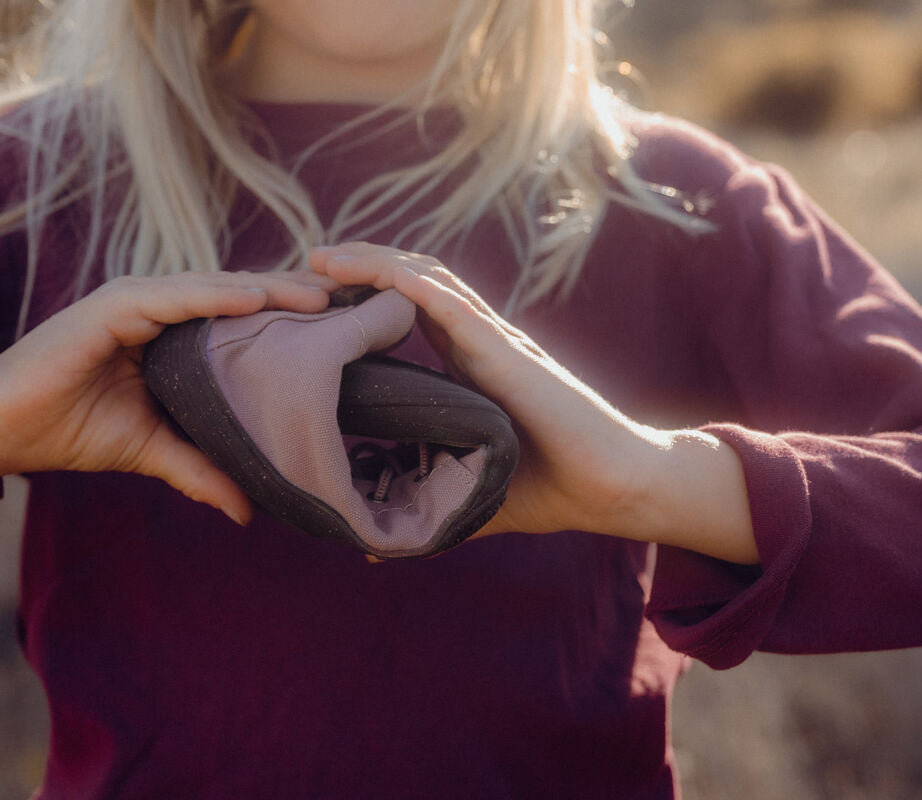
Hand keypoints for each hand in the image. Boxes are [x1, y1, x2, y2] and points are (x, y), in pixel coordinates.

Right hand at [0, 271, 336, 526]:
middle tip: (349, 304)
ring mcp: (132, 302)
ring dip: (266, 292)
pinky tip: (254, 301)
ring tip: (319, 300)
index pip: (238, 318)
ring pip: (212, 290)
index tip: (341, 329)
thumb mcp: (152, 449)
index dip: (288, 319)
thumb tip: (248, 510)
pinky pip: (170, 298)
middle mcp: (155, 308)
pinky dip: (212, 298)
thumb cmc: (71, 429)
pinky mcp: (108, 308)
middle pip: (236, 297)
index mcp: (169, 332)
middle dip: (291, 298)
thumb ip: (199, 469)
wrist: (4, 428)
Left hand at [310, 243, 758, 562]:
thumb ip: (423, 511)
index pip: (406, 311)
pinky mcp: (512, 357)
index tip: (314, 298)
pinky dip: (422, 290)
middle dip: (359, 266)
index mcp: (467, 364)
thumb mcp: (467, 495)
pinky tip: (386, 278)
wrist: (614, 488)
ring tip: (327, 260)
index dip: (362, 295)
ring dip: (377, 264)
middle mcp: (478, 342)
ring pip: (430, 282)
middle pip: (411, 281)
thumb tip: (370, 555)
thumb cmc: (551, 488)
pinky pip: (462, 312)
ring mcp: (496, 343)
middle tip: (307, 264)